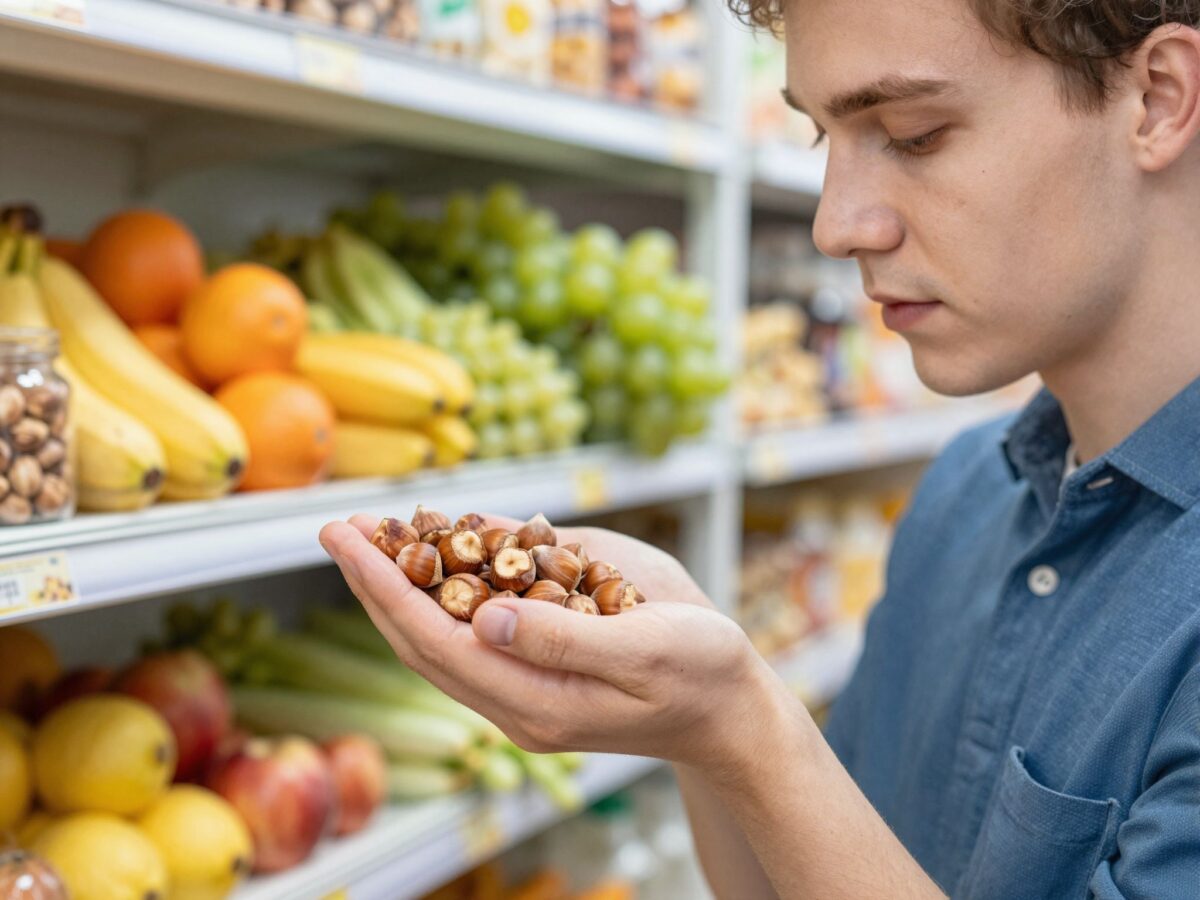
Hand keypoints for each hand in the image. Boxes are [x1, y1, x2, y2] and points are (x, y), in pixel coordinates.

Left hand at [318, 514, 776, 771]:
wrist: (728, 708)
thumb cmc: (700, 671)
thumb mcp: (644, 646)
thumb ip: (563, 636)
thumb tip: (482, 616)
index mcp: (537, 700)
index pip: (435, 641)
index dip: (384, 587)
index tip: (346, 540)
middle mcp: (516, 701)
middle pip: (420, 641)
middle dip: (374, 583)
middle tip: (336, 528)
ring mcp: (522, 691)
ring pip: (438, 639)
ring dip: (399, 587)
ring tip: (368, 537)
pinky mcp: (535, 674)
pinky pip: (471, 633)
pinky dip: (444, 591)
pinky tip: (433, 555)